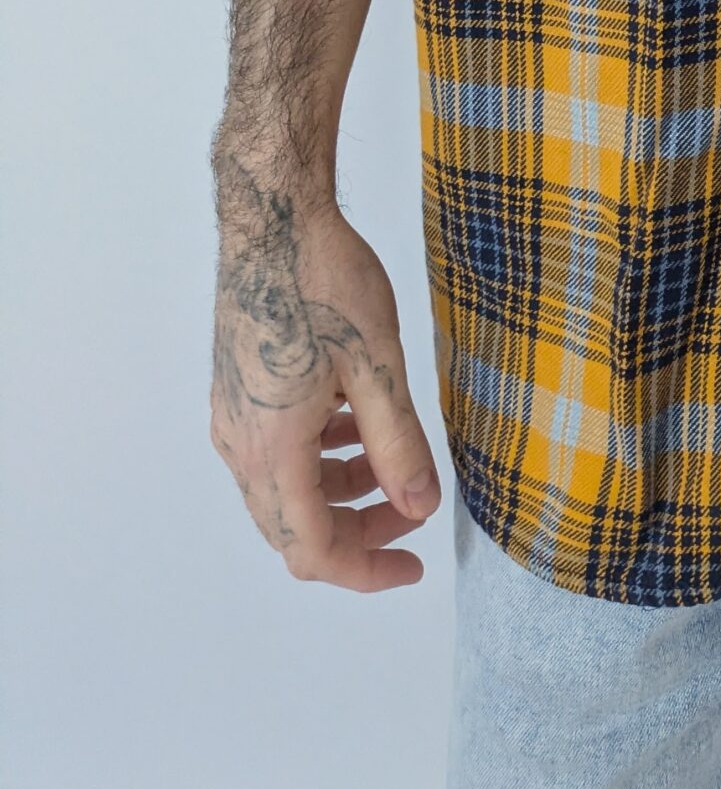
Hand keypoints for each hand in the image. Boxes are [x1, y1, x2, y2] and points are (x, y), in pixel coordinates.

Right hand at [210, 185, 440, 590]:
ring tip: (394, 461)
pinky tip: (355, 421)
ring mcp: (232, 416)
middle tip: (413, 508)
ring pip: (284, 488)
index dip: (365, 570)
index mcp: (272, 449)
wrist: (273, 218)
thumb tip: (421, 506)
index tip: (414, 564)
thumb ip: (399, 444)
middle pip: (293, 526)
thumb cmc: (324, 282)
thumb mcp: (378, 365)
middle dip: (357, 530)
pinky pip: (274, 450)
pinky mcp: (236, 390)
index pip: (312, 548)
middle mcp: (240, 444)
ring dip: (339, 490)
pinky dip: (318, 455)